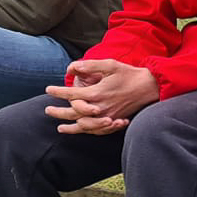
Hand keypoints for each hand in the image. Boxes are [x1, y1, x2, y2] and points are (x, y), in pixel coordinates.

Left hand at [44, 59, 159, 133]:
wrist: (149, 87)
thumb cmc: (129, 74)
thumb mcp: (110, 65)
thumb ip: (90, 65)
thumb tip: (72, 67)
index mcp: (97, 92)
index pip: (71, 95)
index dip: (58, 92)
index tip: (48, 89)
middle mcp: (100, 107)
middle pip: (74, 113)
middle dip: (58, 112)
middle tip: (47, 110)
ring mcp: (107, 117)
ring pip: (83, 125)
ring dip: (70, 127)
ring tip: (59, 127)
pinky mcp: (114, 121)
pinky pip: (96, 131)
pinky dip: (85, 132)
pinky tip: (80, 131)